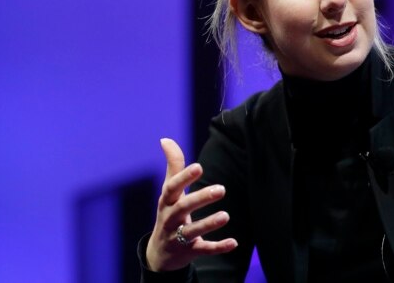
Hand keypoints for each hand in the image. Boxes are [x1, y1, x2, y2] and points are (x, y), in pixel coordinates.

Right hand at [146, 138, 237, 271]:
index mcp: (167, 202)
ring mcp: (179, 238)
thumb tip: (165, 139)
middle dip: (201, 198)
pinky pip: (204, 250)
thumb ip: (173, 166)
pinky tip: (233, 242)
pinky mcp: (190, 252)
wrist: (159, 253)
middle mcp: (171, 219)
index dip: (184, 178)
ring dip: (209, 223)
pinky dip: (218, 247)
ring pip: (193, 231)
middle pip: (184, 208)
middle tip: (221, 189)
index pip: (172, 188)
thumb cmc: (169, 213)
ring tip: (226, 215)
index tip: (199, 166)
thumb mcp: (169, 191)